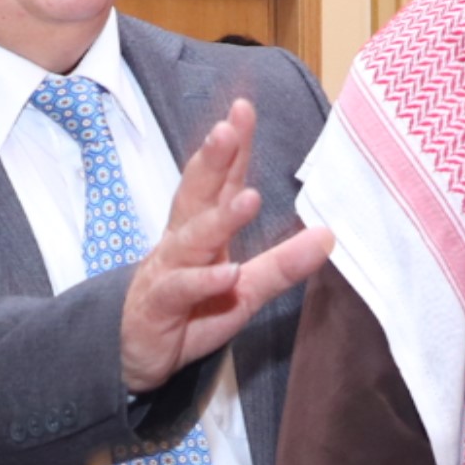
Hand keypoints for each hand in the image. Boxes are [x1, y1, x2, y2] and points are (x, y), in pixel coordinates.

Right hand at [119, 100, 334, 394]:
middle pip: (196, 194)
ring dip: (219, 219)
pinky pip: (181, 290)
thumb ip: (282, 265)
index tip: (243, 109)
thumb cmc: (189, 313)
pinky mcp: (158, 306)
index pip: (218, 181)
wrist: (135, 355)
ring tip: (250, 198)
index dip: (232, 146)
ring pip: (191, 240)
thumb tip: (329, 236)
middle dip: (213, 159)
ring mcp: (168, 271)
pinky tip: (228, 273)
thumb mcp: (244, 291)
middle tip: (230, 127)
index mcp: (201, 230)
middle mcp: (182, 242)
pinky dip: (204, 281)